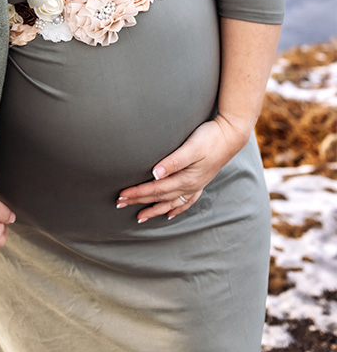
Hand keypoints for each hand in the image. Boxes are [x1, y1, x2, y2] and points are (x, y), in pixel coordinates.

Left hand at [115, 114, 248, 222]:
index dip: (137, 193)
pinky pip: (186, 201)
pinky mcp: (200, 181)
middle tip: (120, 204)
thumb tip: (154, 174)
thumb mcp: (191, 148)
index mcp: (186, 179)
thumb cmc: (209, 138)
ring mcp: (196, 185)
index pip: (155, 189)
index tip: (121, 195)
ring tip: (140, 217)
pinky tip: (170, 214)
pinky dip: (176, 209)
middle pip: (160, 197)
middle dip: (139, 201)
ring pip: (171, 203)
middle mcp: (190, 186)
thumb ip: (173, 161)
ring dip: (154, 209)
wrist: (231, 135)